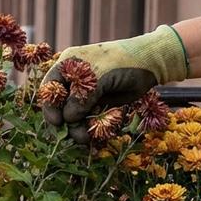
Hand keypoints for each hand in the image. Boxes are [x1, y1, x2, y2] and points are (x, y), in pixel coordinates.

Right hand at [41, 25, 188, 143]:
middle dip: (64, 120)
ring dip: (77, 128)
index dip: (50, 105)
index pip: (51, 87)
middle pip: (60, 104)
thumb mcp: (98, 77)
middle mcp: (75, 80)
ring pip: (75, 115)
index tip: (56, 122)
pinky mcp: (100, 104)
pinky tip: (92, 135)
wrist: (150, 64)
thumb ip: (81, 98)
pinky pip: (89, 119)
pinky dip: (89, 128)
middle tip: (68, 135)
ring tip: (83, 138)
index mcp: (68, 66)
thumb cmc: (121, 62)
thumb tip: (67, 119)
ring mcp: (88, 93)